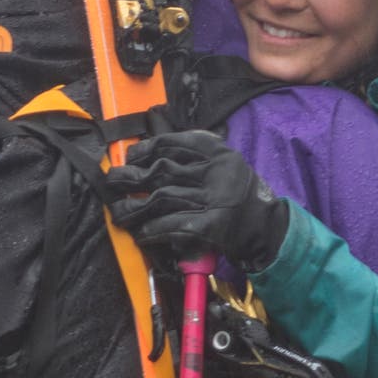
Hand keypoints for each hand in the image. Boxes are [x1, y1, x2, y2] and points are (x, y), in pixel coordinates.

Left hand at [111, 130, 294, 273]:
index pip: (170, 144)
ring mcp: (213, 199)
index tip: (130, 158)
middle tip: (113, 182)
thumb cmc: (235, 192)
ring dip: (134, 208)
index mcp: (216, 151)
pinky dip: (152, 230)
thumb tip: (143, 156)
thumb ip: (190, 156)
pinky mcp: (211, 226)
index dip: (144, 151)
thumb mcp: (222, 162)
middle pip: (161, 171)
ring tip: (119, 213)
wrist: (265, 225)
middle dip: (131, 178)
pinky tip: (141, 234)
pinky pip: (172, 225)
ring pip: (161, 200)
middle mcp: (215, 172)